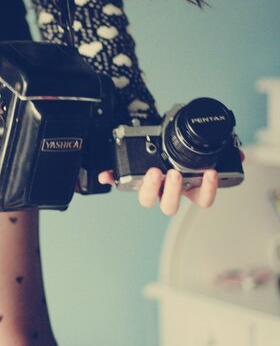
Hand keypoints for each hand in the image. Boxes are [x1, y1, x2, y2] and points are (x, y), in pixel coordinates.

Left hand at [97, 150, 245, 215]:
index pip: (200, 198)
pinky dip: (111, 177)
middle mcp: (167, 191)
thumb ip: (222, 155)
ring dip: (149, 186)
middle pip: (169, 205)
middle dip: (173, 190)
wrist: (158, 140)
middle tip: (174, 174)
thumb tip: (239, 155)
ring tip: (154, 171)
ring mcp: (149, 187)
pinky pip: (119, 181)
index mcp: (187, 188)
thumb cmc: (178, 153)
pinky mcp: (130, 178)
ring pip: (148, 199)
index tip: (209, 174)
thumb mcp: (199, 153)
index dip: (206, 190)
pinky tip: (105, 175)